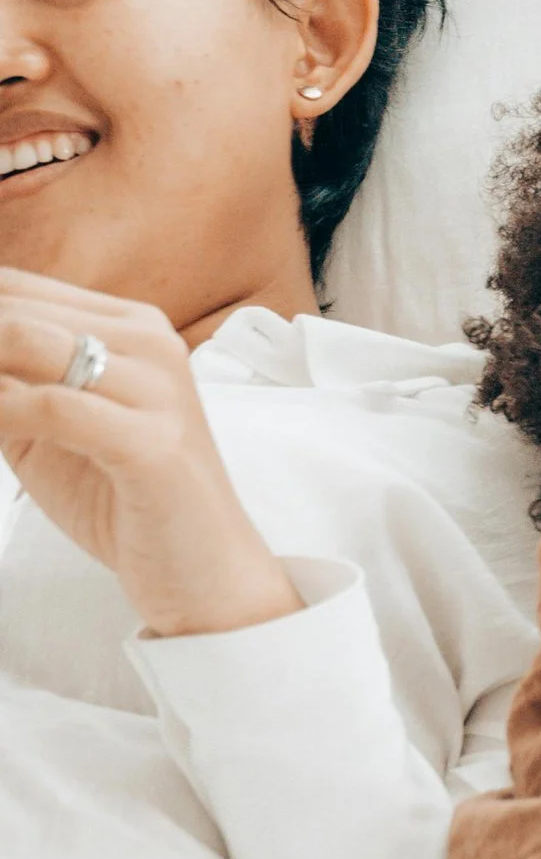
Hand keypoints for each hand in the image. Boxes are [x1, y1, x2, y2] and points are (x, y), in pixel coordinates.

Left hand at [0, 271, 299, 636]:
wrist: (204, 569)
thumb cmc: (124, 498)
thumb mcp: (49, 429)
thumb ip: (5, 386)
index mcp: (130, 327)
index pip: (13, 289)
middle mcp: (150, 342)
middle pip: (11, 310)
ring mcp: (158, 389)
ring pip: (24, 341)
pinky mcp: (153, 444)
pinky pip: (50, 407)